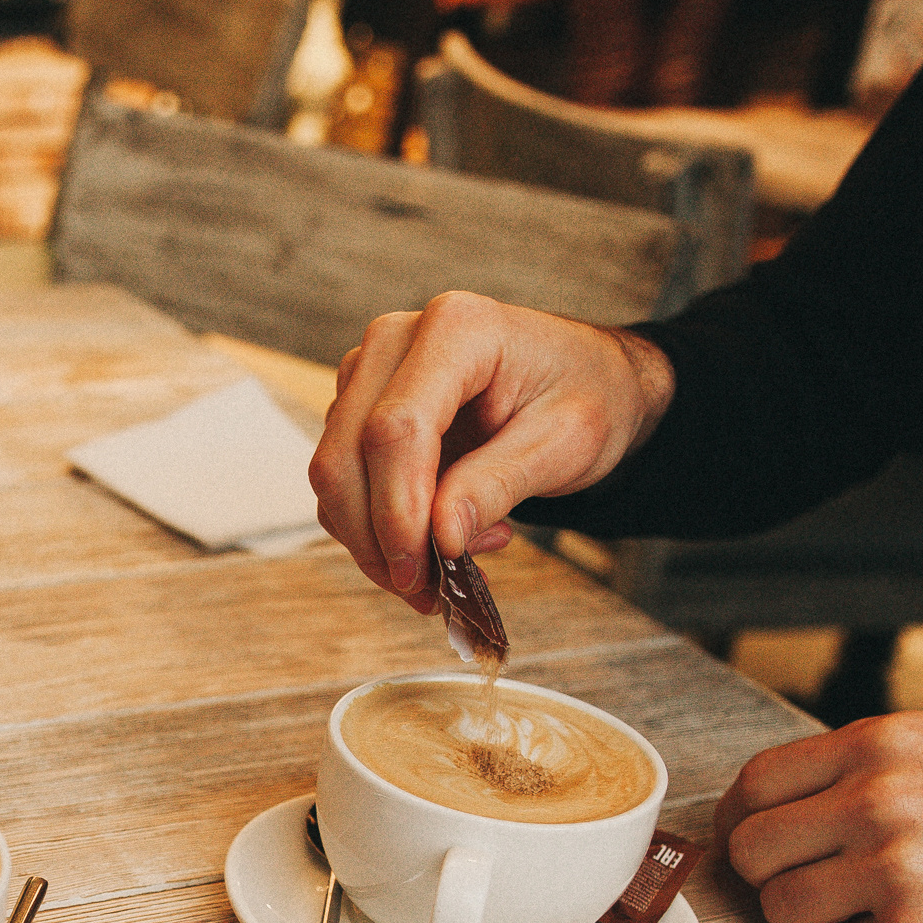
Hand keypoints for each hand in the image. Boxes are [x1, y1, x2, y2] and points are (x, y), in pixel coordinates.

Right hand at [307, 292, 672, 611]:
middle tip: (430, 593)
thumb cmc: (586, 394)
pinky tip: (441, 533)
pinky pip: (346, 481)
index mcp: (457, 329)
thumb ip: (498, 485)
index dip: (396, 509)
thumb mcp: (564, 443)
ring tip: (455, 561)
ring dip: (378, 540)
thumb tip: (440, 538)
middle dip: (378, 539)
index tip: (419, 571)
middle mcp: (397, 340)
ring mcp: (371, 372)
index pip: (396, 428)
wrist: (584, 378)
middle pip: (347, 453)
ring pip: (336, 474)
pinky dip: (378, 527)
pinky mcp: (361, 406)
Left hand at [715, 712, 922, 922]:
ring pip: (784, 910)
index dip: (748, 822)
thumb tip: (800, 803)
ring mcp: (896, 869)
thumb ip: (876, 770)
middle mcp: (880, 799)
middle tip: (819, 888)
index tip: (759, 844)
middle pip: (752, 851)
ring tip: (878, 913)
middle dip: (777, 877)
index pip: (757, 783)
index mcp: (885, 743)